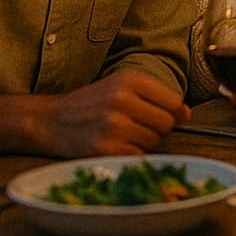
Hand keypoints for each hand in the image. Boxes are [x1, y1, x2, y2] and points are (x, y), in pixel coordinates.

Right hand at [35, 70, 190, 156]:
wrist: (49, 120)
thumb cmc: (93, 103)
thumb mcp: (123, 87)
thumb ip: (157, 96)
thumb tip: (186, 114)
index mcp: (130, 79)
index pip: (174, 101)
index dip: (172, 113)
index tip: (161, 115)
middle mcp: (122, 99)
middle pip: (166, 123)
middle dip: (157, 128)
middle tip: (137, 126)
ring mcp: (112, 125)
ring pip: (153, 141)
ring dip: (143, 142)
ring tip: (123, 135)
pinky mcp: (103, 149)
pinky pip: (137, 157)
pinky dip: (131, 155)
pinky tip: (115, 147)